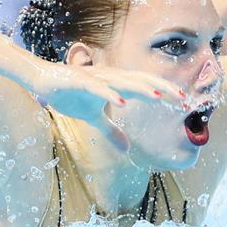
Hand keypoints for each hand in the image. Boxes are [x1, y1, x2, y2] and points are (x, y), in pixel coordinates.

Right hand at [29, 62, 183, 150]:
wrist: (42, 81)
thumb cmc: (70, 95)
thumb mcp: (93, 118)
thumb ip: (111, 131)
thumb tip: (127, 149)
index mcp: (115, 84)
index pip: (145, 85)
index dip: (165, 91)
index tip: (184, 102)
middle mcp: (109, 77)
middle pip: (141, 81)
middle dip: (162, 88)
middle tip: (182, 99)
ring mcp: (95, 78)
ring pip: (122, 82)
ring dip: (141, 88)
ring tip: (158, 96)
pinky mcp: (78, 81)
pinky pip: (97, 88)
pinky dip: (109, 94)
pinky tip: (121, 102)